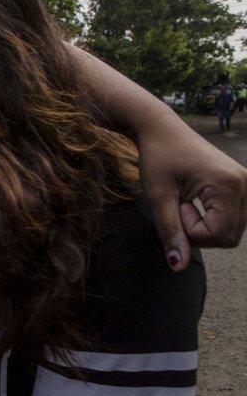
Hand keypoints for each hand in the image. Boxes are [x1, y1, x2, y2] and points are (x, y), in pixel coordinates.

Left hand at [139, 130, 246, 269]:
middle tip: (178, 206)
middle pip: (230, 236)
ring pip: (232, 230)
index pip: (220, 236)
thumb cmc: (157, 158)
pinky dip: (210, 218)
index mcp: (229, 185)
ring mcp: (246, 184)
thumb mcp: (158, 197)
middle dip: (199, 232)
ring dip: (204, 226)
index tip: (175, 208)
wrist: (161, 130)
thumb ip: (170, 232)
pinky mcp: (240, 185)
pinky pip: (231, 217)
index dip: (192, 233)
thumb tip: (179, 266)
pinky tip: (194, 201)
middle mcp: (245, 184)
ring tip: (184, 202)